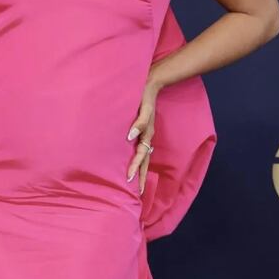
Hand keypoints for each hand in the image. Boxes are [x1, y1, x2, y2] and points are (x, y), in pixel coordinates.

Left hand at [126, 80, 160, 194]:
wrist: (150, 85)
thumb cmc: (144, 96)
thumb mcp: (144, 108)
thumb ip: (140, 122)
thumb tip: (130, 136)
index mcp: (147, 133)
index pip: (141, 155)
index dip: (135, 167)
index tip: (129, 178)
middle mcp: (147, 137)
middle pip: (145, 161)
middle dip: (142, 177)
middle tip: (138, 193)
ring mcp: (145, 135)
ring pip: (144, 158)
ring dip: (141, 171)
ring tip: (137, 185)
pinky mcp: (142, 131)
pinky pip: (141, 150)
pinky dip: (139, 161)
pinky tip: (133, 165)